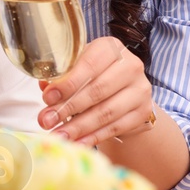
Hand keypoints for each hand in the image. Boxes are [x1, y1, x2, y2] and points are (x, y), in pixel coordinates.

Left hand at [38, 37, 154, 148]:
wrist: (125, 92)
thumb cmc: (94, 76)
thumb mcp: (79, 68)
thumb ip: (62, 76)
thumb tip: (45, 87)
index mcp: (110, 47)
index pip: (89, 65)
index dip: (67, 83)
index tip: (47, 98)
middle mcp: (130, 65)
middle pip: (97, 90)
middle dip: (68, 108)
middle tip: (46, 121)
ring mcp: (140, 89)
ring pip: (106, 112)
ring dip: (79, 127)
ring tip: (58, 135)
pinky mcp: (143, 112)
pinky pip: (115, 127)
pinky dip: (93, 137)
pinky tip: (77, 143)